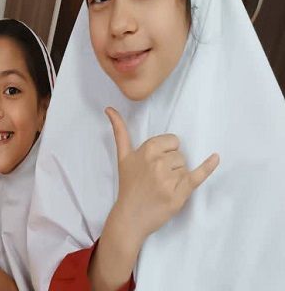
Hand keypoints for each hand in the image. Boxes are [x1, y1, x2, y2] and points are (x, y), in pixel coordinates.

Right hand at [107, 107, 218, 244]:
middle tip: (157, 179)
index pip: (172, 141)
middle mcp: (157, 163)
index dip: (166, 152)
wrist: (131, 216)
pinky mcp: (179, 193)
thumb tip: (109, 108)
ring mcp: (169, 179)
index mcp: (146, 150)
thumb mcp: (123, 157)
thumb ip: (119, 131)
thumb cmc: (128, 185)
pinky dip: (208, 167)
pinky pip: (198, 176)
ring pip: (186, 167)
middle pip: (179, 154)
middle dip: (172, 165)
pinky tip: (215, 157)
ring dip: (178, 177)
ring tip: (163, 187)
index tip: (155, 164)